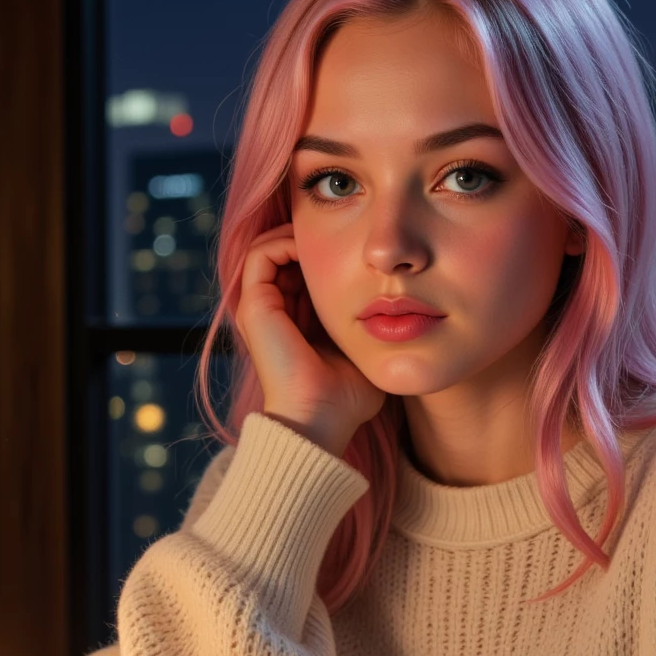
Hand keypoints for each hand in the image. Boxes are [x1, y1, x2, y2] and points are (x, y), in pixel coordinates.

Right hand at [236, 222, 384, 456]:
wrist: (320, 420)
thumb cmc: (347, 400)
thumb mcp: (364, 353)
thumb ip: (372, 331)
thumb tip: (401, 314)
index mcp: (294, 324)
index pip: (304, 273)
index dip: (329, 255)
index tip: (360, 251)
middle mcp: (272, 314)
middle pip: (287, 256)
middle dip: (314, 240)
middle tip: (346, 235)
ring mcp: (259, 309)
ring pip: (270, 248)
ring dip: (299, 235)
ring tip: (330, 237)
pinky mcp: (254, 306)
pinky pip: (260, 253)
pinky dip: (285, 241)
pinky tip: (316, 247)